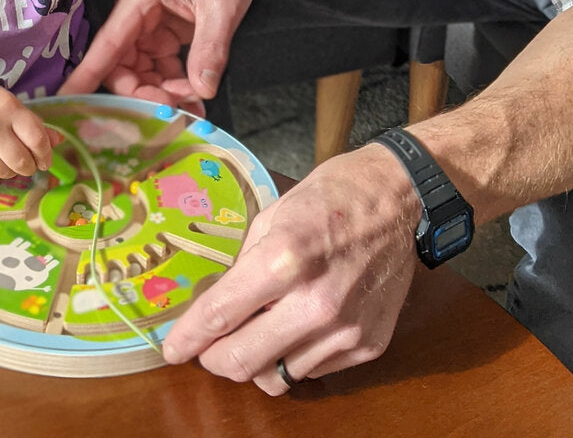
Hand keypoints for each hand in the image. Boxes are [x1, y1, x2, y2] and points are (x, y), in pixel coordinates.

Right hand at [0, 86, 61, 179]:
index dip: (46, 154)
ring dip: (12, 171)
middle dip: (30, 167)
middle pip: (22, 162)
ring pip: (5, 173)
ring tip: (9, 160)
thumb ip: (35, 125)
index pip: (36, 139)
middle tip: (29, 164)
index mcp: (10, 110)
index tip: (46, 161)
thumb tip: (57, 141)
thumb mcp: (13, 108)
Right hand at [59, 0, 259, 107]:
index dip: (86, 75)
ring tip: (192, 109)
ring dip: (160, 93)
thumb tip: (201, 92)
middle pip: (121, 64)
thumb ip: (211, 49)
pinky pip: (158, 67)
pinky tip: (194, 99)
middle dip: (142, 92)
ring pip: (139, 70)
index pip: (108, 44)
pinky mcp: (163, 32)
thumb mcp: (224, 7)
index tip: (68, 101)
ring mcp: (149, 23)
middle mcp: (136, 12)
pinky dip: (173, 86)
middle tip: (173, 113)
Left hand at [162, 144, 420, 392]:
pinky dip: (293, 357)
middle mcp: (315, 303)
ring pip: (275, 377)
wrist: (400, 198)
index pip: (220, 315)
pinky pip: (312, 371)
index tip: (173, 348)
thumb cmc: (332, 196)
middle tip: (207, 347)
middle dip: (214, 359)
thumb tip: (215, 305)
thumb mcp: (274, 214)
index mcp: (285, 258)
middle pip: (241, 362)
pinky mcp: (367, 345)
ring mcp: (344, 330)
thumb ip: (244, 264)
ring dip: (255, 361)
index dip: (187, 337)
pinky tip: (295, 328)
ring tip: (255, 334)